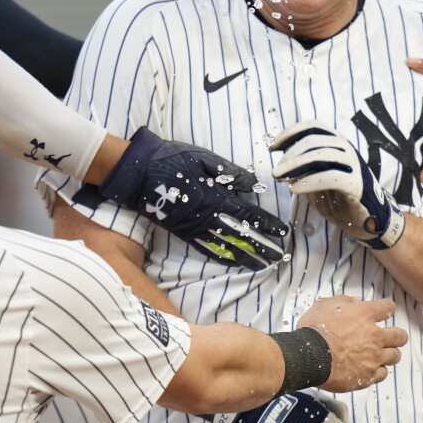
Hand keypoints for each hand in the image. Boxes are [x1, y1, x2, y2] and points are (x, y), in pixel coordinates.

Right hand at [97, 126, 290, 270]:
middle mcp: (208, 216)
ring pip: (225, 246)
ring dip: (245, 256)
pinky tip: (233, 263)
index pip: (248, 214)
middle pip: (240, 235)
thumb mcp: (204, 158)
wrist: (140, 173)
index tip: (282, 232)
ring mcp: (195, 227)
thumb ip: (230, 173)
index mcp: (215, 196)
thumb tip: (254, 184)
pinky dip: (221, 257)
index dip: (266, 224)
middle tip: (278, 256)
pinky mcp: (183, 232)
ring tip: (261, 265)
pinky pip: (206, 248)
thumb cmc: (173, 160)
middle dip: (260, 245)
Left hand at [270, 121, 404, 247]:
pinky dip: (309, 181)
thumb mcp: (317, 176)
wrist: (364, 217)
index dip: (290, 133)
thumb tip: (281, 161)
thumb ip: (303, 166)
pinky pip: (329, 177)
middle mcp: (345, 148)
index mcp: (336, 142)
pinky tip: (295, 189)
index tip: (273, 147)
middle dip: (289, 155)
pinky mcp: (355, 183)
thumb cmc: (338, 195)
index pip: (312, 127)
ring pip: (320, 155)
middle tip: (275, 172)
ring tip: (280, 178)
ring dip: (295, 165)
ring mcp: (352, 164)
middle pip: (313, 140)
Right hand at [297, 295, 406, 391]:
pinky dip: (379, 371)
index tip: (385, 311)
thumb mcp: (325, 305)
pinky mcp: (367, 376)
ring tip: (383, 355)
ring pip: (395, 356)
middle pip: (400, 336)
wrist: (308, 356)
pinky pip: (383, 374)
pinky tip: (371, 369)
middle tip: (392, 338)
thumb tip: (357, 301)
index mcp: (365, 315)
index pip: (388, 308)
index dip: (387, 309)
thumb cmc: (314, 329)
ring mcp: (373, 358)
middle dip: (398, 336)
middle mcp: (375, 336)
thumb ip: (344, 301)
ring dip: (390, 354)